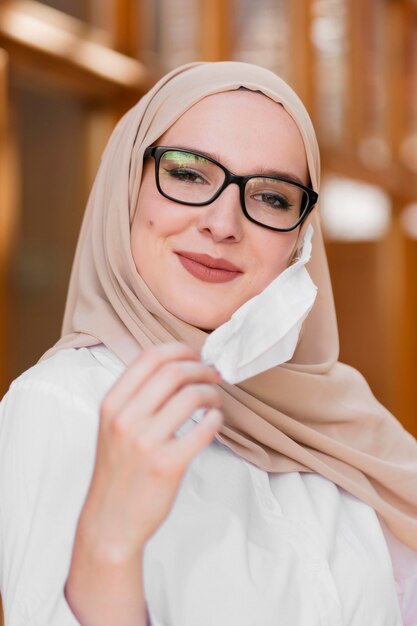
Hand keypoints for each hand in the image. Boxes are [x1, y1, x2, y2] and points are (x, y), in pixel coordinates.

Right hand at [78, 342, 222, 560]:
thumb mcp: (113, 426)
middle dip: (201, 368)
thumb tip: (177, 367)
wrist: (111, 520)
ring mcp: (146, 443)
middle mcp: (125, 419)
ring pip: (191, 397)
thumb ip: (136, 397)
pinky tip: (214, 421)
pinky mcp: (167, 465)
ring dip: (211, 393)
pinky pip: (203, 430)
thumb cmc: (118, 471)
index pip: (149, 357)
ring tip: (214, 401)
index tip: (196, 355)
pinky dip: (215, 419)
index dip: (179, 349)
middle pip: (174, 372)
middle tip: (213, 375)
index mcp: (111, 404)